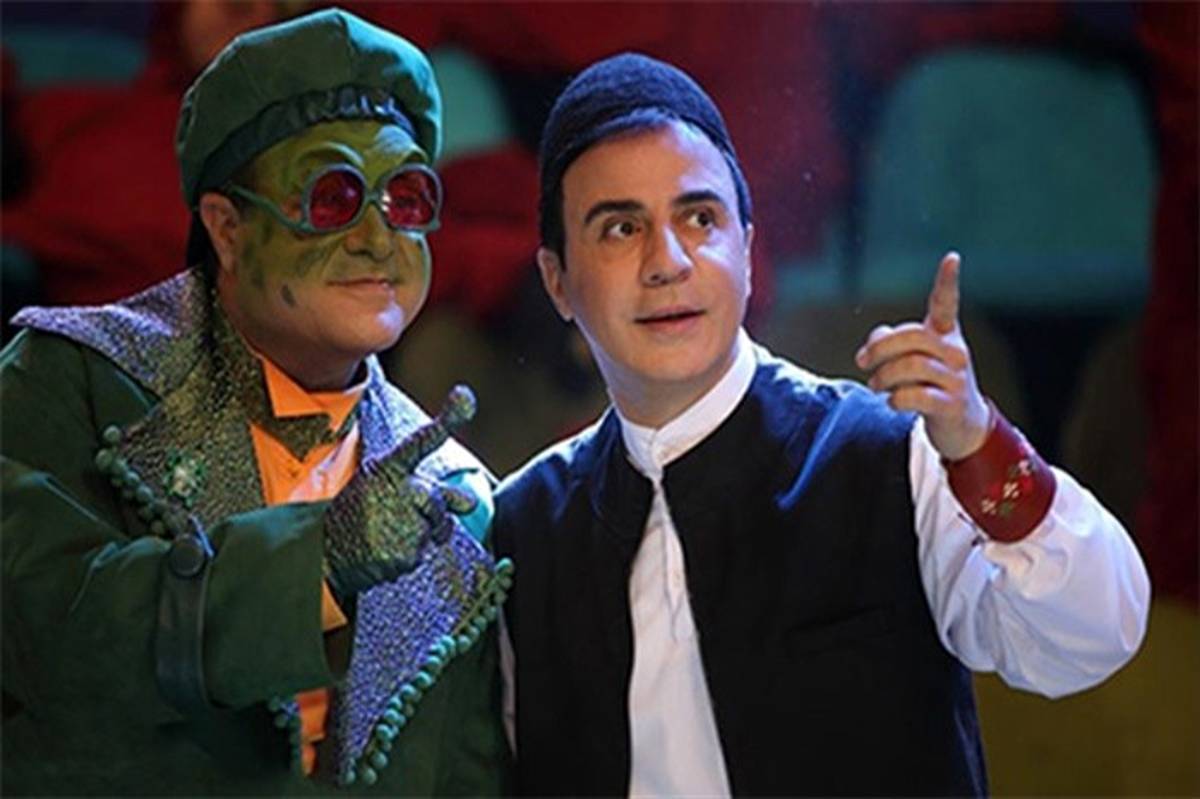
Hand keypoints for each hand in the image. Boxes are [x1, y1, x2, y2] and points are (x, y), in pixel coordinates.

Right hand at [324, 385, 478, 602]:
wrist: (320, 552)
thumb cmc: (354, 515)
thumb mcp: (377, 487)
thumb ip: (429, 489)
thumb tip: (471, 503)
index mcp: (387, 469)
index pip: (422, 440)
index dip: (448, 419)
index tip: (464, 397)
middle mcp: (399, 493)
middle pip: (439, 500)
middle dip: (431, 512)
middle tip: (400, 519)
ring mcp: (402, 524)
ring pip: (434, 529)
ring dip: (419, 535)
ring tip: (385, 535)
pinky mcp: (403, 555)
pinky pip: (422, 554)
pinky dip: (407, 556)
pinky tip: (382, 551)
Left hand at [854, 252, 990, 460]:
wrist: (962, 426)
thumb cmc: (931, 385)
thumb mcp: (911, 360)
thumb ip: (889, 343)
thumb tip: (876, 338)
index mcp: (945, 335)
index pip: (946, 304)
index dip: (948, 281)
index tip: (952, 257)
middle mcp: (955, 352)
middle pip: (913, 337)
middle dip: (879, 349)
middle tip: (861, 362)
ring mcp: (957, 379)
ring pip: (911, 366)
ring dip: (883, 377)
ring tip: (875, 386)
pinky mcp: (952, 405)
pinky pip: (915, 396)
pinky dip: (895, 399)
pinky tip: (892, 402)